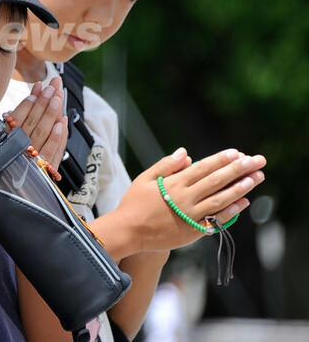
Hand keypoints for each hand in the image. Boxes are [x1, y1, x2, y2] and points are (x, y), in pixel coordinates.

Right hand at [6, 76, 66, 167]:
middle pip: (32, 122)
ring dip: (51, 114)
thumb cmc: (12, 157)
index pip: (18, 117)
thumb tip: (32, 97)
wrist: (14, 188)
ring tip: (57, 97)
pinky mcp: (44, 169)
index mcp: (6, 140)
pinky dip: (57, 137)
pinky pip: (51, 151)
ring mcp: (32, 159)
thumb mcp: (8, 137)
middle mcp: (18, 149)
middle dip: (43, 102)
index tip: (39, 87)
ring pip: (42, 133)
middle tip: (52, 86)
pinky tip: (62, 121)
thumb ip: (17, 119)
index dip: (29, 101)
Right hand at [116, 148, 265, 251]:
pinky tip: (243, 202)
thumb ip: (165, 165)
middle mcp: (185, 198)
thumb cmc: (134, 203)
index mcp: (173, 184)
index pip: (202, 168)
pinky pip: (216, 219)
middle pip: (216, 181)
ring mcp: (190, 215)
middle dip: (238, 170)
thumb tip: (185, 153)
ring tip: (256, 178)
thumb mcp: (144, 179)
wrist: (129, 232)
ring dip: (240, 188)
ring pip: (220, 199)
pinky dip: (230, 211)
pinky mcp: (193, 231)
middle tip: (256, 161)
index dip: (220, 160)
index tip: (237, 153)